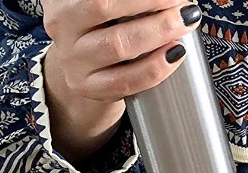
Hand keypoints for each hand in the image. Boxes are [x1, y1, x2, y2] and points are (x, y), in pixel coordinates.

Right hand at [41, 0, 201, 161]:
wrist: (86, 70)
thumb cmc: (101, 30)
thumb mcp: (104, 10)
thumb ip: (126, 5)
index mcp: (64, 2)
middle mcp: (64, 28)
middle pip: (104, 7)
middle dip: (151, 4)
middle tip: (184, 7)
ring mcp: (75, 61)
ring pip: (117, 46)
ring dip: (158, 33)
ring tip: (183, 25)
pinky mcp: (90, 88)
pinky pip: (126, 81)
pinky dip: (155, 67)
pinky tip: (174, 55)